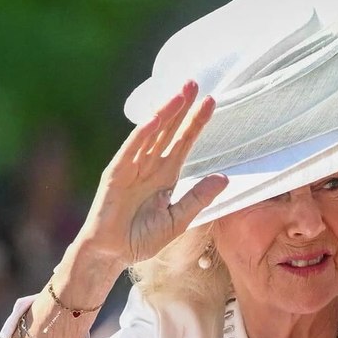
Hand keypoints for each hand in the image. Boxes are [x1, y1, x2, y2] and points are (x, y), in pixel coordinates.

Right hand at [74, 81, 227, 271]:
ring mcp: (132, 168)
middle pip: (169, 130)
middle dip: (182, 107)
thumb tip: (224, 178)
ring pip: (151, 134)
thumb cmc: (142, 238)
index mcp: (166, 175)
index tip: (211, 101)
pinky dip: (142, 135)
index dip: (196, 122)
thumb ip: (198, 198)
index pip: (184, 141)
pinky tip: (155, 120)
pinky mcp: (115, 175)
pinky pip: (130, 151)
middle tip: (195, 83)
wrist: (113, 254)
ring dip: (165, 113)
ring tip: (180, 94)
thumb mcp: (179, 219)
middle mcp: (150, 166)